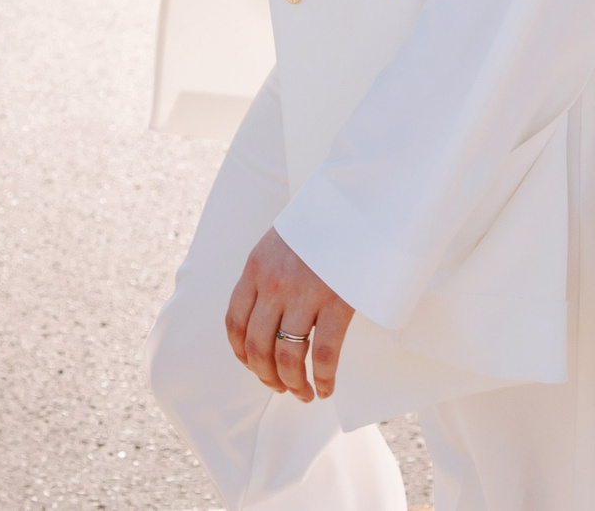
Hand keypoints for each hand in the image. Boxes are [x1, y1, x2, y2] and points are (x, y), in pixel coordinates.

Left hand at [224, 228, 351, 400]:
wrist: (360, 200)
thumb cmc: (324, 221)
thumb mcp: (283, 239)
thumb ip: (271, 272)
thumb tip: (270, 313)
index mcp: (256, 267)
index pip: (234, 323)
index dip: (241, 354)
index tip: (253, 366)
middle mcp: (274, 283)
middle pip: (257, 346)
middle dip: (266, 375)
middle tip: (280, 388)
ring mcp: (305, 293)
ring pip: (287, 356)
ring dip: (292, 383)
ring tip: (303, 394)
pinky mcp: (337, 301)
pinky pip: (324, 353)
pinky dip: (323, 378)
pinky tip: (325, 389)